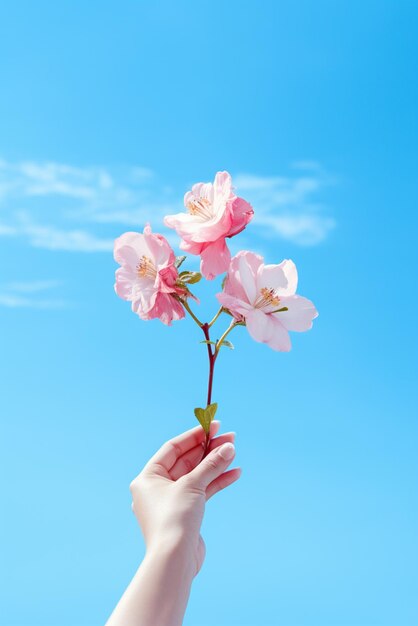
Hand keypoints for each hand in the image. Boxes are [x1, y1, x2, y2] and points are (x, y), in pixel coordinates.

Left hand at [129, 420, 240, 576]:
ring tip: (234, 451)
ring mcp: (172, 502)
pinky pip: (202, 491)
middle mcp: (157, 488)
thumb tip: (228, 446)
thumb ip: (211, 464)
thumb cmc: (174, 520)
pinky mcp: (185, 514)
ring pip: (196, 475)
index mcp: (148, 477)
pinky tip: (234, 473)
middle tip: (230, 437)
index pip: (173, 448)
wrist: (175, 560)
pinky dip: (216, 482)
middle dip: (208, 449)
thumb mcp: (193, 485)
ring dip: (215, 464)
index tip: (213, 426)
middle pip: (186, 461)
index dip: (194, 436)